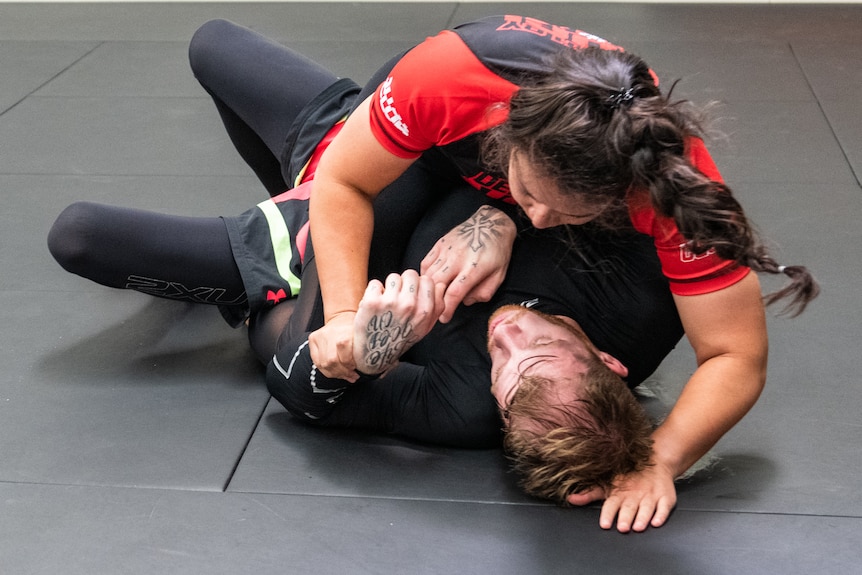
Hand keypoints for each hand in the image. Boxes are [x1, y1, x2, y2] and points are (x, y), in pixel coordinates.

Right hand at [308, 312, 358, 382]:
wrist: (342, 317)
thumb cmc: (355, 329)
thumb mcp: (362, 337)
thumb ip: (365, 350)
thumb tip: (373, 369)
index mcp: (343, 329)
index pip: (342, 348)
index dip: (349, 362)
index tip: (357, 368)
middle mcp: (329, 332)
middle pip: (332, 360)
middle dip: (343, 371)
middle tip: (353, 376)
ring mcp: (319, 336)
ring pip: (324, 364)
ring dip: (336, 374)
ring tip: (346, 376)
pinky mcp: (312, 340)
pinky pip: (317, 363)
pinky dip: (328, 371)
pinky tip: (336, 373)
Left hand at [353, 270, 444, 374]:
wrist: (375, 353)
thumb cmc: (400, 337)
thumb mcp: (425, 327)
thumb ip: (436, 306)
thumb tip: (441, 285)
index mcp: (425, 311)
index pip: (427, 280)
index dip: (419, 286)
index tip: (413, 296)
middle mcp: (410, 305)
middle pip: (410, 274)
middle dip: (404, 283)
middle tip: (398, 298)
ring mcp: (391, 302)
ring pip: (393, 277)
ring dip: (389, 288)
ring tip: (386, 303)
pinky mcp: (372, 301)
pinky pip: (375, 283)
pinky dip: (373, 292)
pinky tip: (375, 305)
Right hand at [421, 206, 515, 322]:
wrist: (491, 223)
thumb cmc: (497, 251)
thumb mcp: (499, 275)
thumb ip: (484, 292)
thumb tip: (466, 302)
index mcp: (474, 268)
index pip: (455, 293)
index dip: (447, 308)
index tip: (444, 318)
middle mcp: (457, 258)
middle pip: (437, 284)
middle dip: (434, 301)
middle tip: (435, 311)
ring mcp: (446, 250)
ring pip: (429, 274)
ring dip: (428, 289)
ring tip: (431, 298)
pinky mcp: (439, 244)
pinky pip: (426, 262)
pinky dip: (424, 275)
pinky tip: (429, 282)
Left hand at [566, 461, 676, 532]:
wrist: (655, 461)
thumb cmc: (628, 477)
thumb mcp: (608, 485)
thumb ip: (590, 494)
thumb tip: (571, 499)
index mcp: (619, 493)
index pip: (612, 504)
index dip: (608, 514)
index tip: (604, 523)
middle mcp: (634, 495)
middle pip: (629, 508)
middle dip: (625, 517)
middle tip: (622, 527)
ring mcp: (651, 496)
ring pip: (646, 508)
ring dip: (642, 517)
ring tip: (638, 527)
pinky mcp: (665, 497)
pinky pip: (664, 506)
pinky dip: (661, 514)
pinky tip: (656, 521)